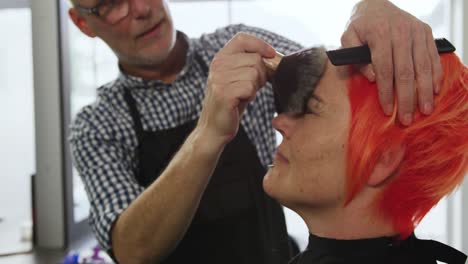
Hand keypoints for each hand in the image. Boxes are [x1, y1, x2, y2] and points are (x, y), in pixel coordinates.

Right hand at [197, 33, 274, 146]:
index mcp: (221, 57)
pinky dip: (250, 95)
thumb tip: (273, 55)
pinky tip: (241, 100)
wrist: (215, 127)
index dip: (260, 44)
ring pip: (254, 73)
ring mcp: (218, 79)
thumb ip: (251, 63)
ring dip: (255, 87)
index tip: (271, 55)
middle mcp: (217, 65)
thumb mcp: (239, 77)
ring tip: (244, 94)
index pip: (242, 39)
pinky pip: (249, 87)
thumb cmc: (232, 102)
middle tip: (251, 87)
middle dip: (261, 74)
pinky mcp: (223, 93)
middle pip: (255, 59)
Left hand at [341, 0, 441, 125]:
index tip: (387, 110)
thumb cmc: (360, 27)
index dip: (387, 92)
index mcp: (380, 34)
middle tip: (407, 119)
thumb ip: (354, 58)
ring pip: (423, 66)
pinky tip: (435, 91)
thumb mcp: (348, 38)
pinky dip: (436, 75)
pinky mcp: (426, 32)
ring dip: (425, 91)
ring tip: (425, 110)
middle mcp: (401, 32)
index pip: (384, 68)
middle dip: (407, 98)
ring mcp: (416, 32)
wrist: (376, 5)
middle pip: (406, 71)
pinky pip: (433, 57)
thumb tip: (371, 77)